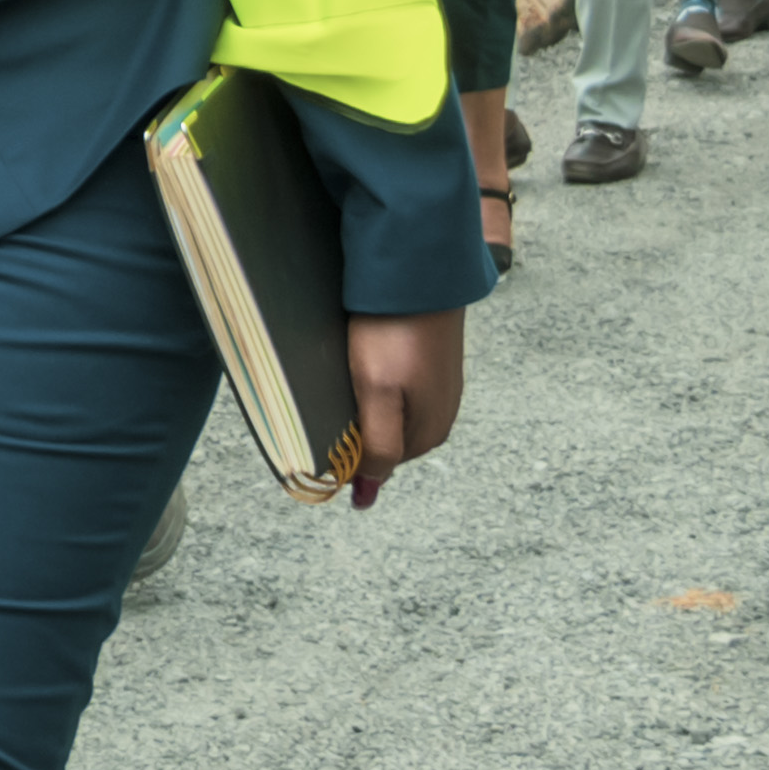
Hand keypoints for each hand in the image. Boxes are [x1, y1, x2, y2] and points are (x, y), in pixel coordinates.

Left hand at [343, 311, 464, 510]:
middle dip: (359, 423)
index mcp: (430, 433)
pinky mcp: (432, 362)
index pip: (379, 463)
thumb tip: (366, 497)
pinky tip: (366, 358)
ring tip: (349, 371)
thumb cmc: (394, 333)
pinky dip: (378, 379)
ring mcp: (440, 387)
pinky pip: (399, 386)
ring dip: (367, 400)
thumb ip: (376, 446)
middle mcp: (441, 415)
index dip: (349, 448)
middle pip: (385, 438)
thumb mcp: (379, 394)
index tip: (327, 419)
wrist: (419, 272)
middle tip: (337, 389)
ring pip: (390, 411)